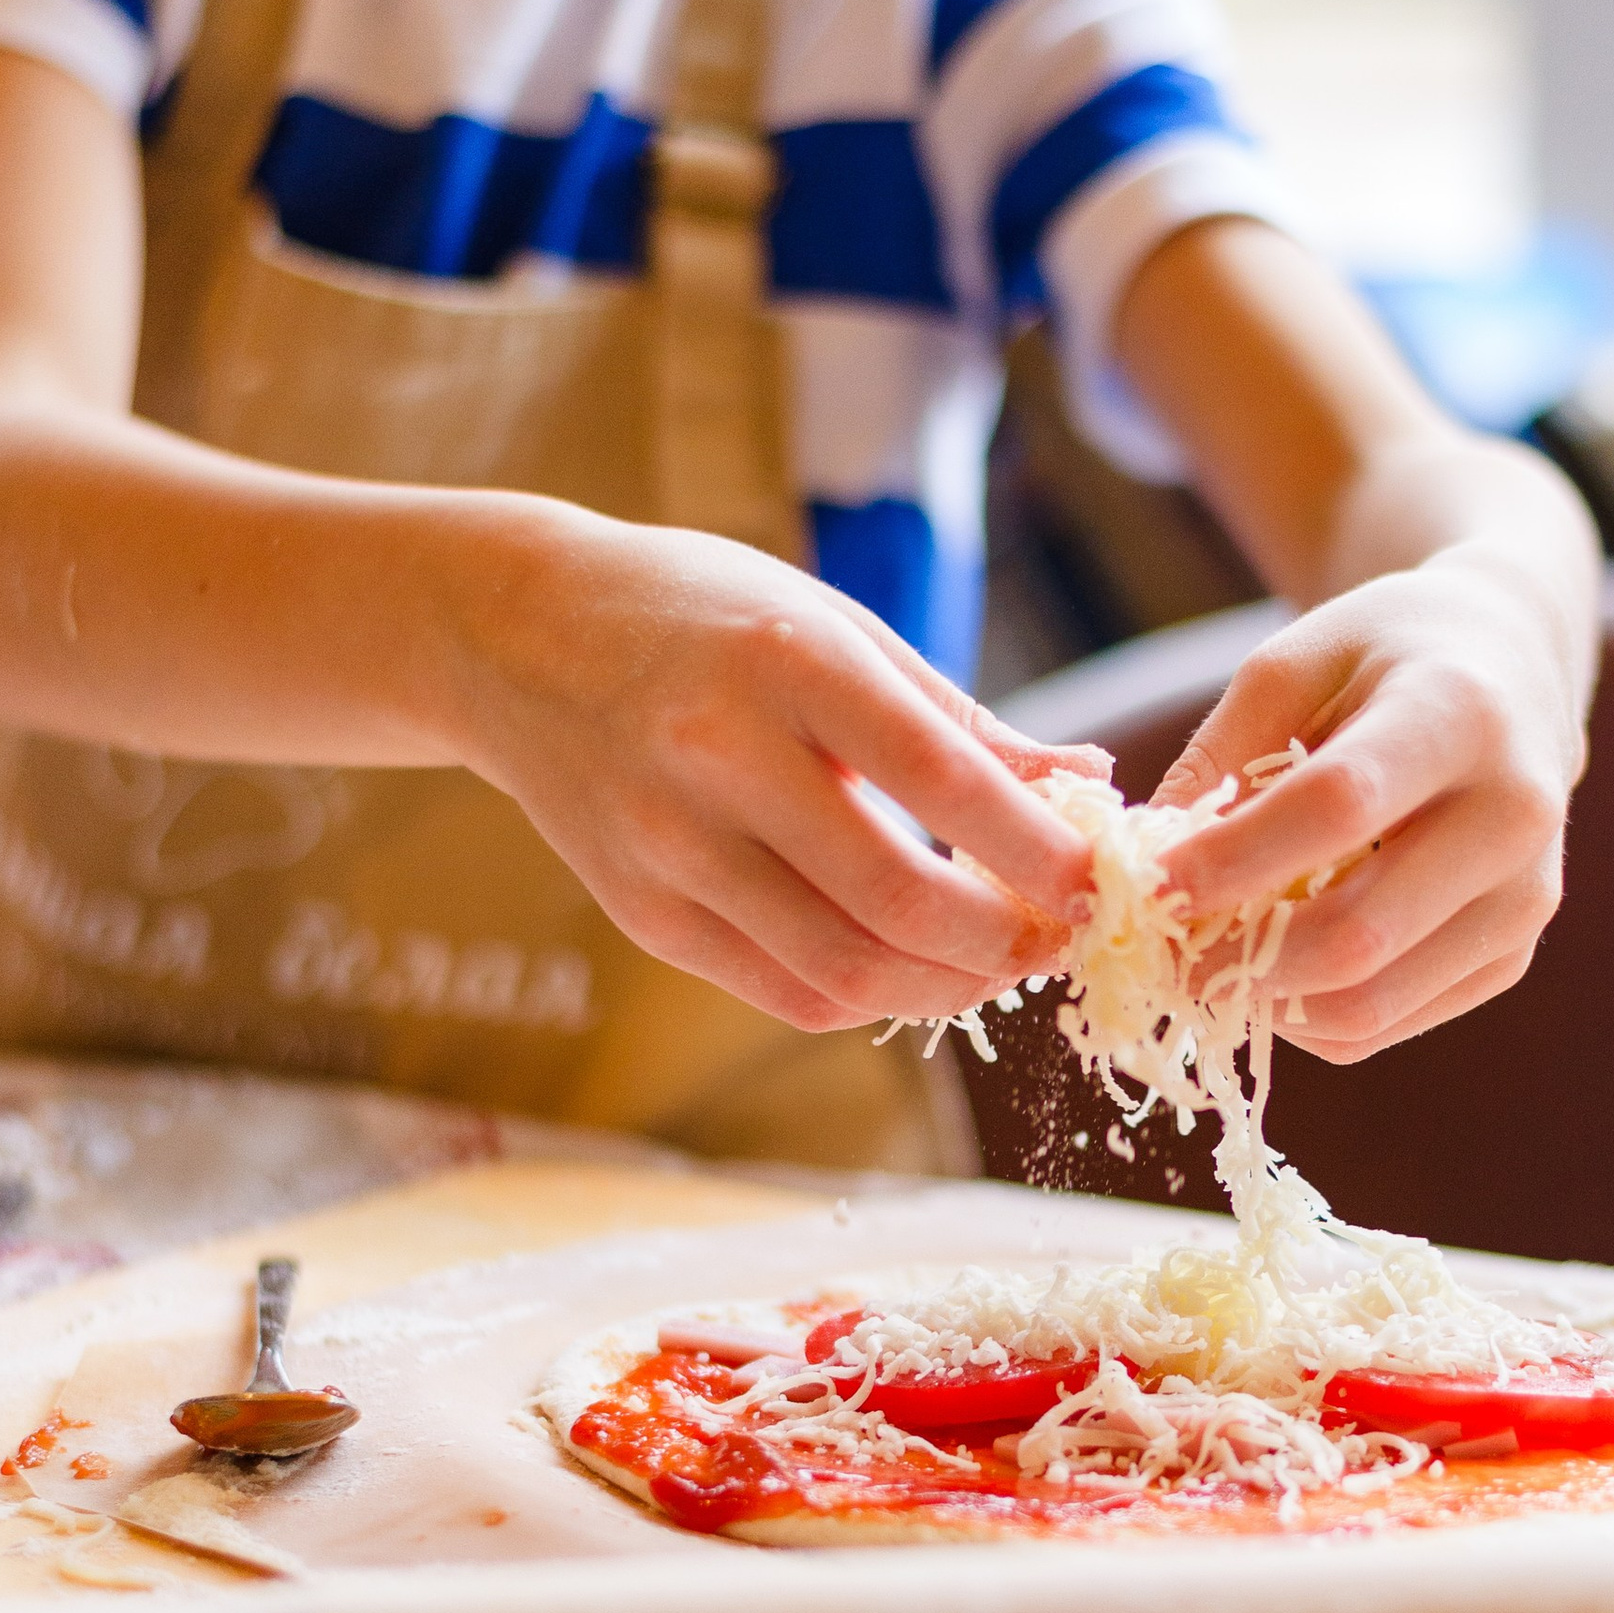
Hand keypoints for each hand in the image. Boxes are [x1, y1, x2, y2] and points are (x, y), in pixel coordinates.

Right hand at [455, 507, 1101, 1032]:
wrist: (515, 634)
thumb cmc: (707, 616)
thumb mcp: (836, 628)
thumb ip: (960, 718)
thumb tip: (1091, 782)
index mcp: (786, 660)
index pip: (942, 781)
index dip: (1038, 850)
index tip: (1098, 879)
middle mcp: (718, 755)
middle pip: (897, 896)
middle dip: (1005, 938)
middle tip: (1058, 933)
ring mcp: (669, 844)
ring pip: (844, 969)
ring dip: (946, 985)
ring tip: (998, 959)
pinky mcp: (642, 911)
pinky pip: (783, 991)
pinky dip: (870, 997)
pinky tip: (912, 967)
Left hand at [1151, 553, 1588, 1062]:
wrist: (1511, 676)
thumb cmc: (1382, 661)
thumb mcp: (1292, 665)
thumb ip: (1219, 759)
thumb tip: (1146, 874)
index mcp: (1458, 715)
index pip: (1338, 807)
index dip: (1232, 860)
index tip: (1151, 884)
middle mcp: (1513, 816)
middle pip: (1358, 934)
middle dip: (1233, 960)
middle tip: (1158, 950)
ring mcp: (1524, 900)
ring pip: (1367, 1005)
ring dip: (1260, 1000)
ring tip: (1203, 958)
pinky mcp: (1509, 956)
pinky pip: (1382, 1024)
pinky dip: (1302, 1014)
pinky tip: (1267, 964)